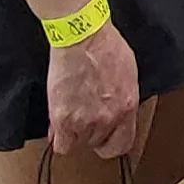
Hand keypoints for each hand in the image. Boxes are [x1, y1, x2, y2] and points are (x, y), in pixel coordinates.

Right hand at [46, 19, 145, 158]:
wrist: (82, 37)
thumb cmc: (104, 45)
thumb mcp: (127, 73)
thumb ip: (121, 96)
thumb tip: (115, 106)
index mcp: (128, 106)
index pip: (123, 143)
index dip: (110, 144)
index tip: (103, 140)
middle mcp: (109, 118)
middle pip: (97, 143)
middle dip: (89, 133)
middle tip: (81, 120)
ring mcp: (86, 121)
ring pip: (78, 145)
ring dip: (72, 134)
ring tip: (67, 118)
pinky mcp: (64, 119)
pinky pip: (61, 146)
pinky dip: (57, 138)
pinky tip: (56, 127)